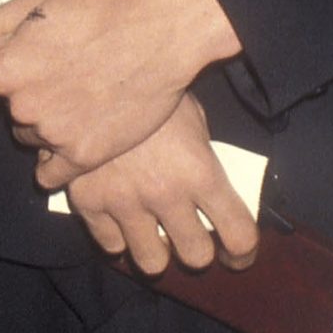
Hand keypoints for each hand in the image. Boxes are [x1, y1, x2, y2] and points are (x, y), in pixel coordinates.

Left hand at [0, 0, 239, 179]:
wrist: (161, 32)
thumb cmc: (104, 6)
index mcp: (5, 69)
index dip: (8, 65)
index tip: (33, 60)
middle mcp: (21, 107)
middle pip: (11, 108)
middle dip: (29, 94)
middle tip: (65, 76)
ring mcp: (52, 135)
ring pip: (32, 136)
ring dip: (47, 124)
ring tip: (82, 100)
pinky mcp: (83, 156)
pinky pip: (51, 174)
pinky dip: (56, 164)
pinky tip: (71, 145)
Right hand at [63, 97, 259, 275]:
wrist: (90, 69)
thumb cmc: (150, 87)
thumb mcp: (191, 115)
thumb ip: (203, 157)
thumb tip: (212, 190)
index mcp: (200, 171)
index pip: (239, 236)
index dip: (244, 254)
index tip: (237, 256)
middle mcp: (165, 193)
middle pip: (196, 257)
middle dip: (198, 251)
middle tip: (191, 238)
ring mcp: (124, 201)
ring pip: (152, 263)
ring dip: (158, 251)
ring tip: (154, 235)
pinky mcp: (88, 201)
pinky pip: (111, 245)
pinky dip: (117, 237)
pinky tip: (120, 218)